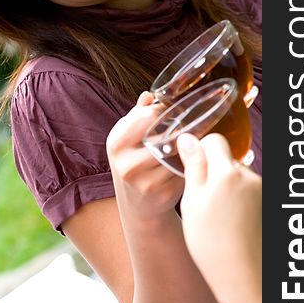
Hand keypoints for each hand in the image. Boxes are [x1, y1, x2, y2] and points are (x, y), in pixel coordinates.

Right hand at [107, 92, 184, 221]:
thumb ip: (137, 116)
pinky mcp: (161, 191)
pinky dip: (187, 163)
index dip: (164, 111)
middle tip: (185, 127)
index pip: (146, 116)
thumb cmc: (135, 165)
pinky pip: (182, 168)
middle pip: (162, 133)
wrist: (138, 206)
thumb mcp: (128, 140)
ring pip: (175, 151)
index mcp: (116, 142)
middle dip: (176, 129)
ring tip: (186, 145)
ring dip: (184, 146)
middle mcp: (125, 162)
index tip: (172, 112)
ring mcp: (143, 179)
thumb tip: (149, 95)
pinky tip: (186, 163)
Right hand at [178, 132, 261, 302]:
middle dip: (215, 173)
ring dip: (228, 188)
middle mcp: (249, 177)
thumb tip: (187, 138)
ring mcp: (262, 190)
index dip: (201, 152)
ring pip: (238, 177)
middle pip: (228, 160)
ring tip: (219, 217)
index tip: (193, 170)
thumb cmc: (211, 243)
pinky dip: (241, 201)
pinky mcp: (268, 203)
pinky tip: (234, 223)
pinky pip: (249, 191)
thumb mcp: (192, 202)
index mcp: (226, 173)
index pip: (214, 141)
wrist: (242, 277)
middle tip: (204, 201)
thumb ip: (193, 166)